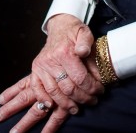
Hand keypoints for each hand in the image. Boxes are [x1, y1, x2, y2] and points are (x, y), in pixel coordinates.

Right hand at [0, 14, 104, 131]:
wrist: (59, 27)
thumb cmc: (74, 32)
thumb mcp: (84, 32)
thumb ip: (86, 42)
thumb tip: (84, 52)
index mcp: (64, 52)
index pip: (80, 78)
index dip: (92, 88)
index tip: (100, 91)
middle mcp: (51, 60)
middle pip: (68, 88)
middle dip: (83, 98)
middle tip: (92, 101)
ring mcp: (41, 66)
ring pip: (54, 92)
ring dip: (66, 104)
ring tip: (76, 108)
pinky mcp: (35, 70)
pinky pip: (37, 89)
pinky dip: (44, 99)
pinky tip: (52, 106)